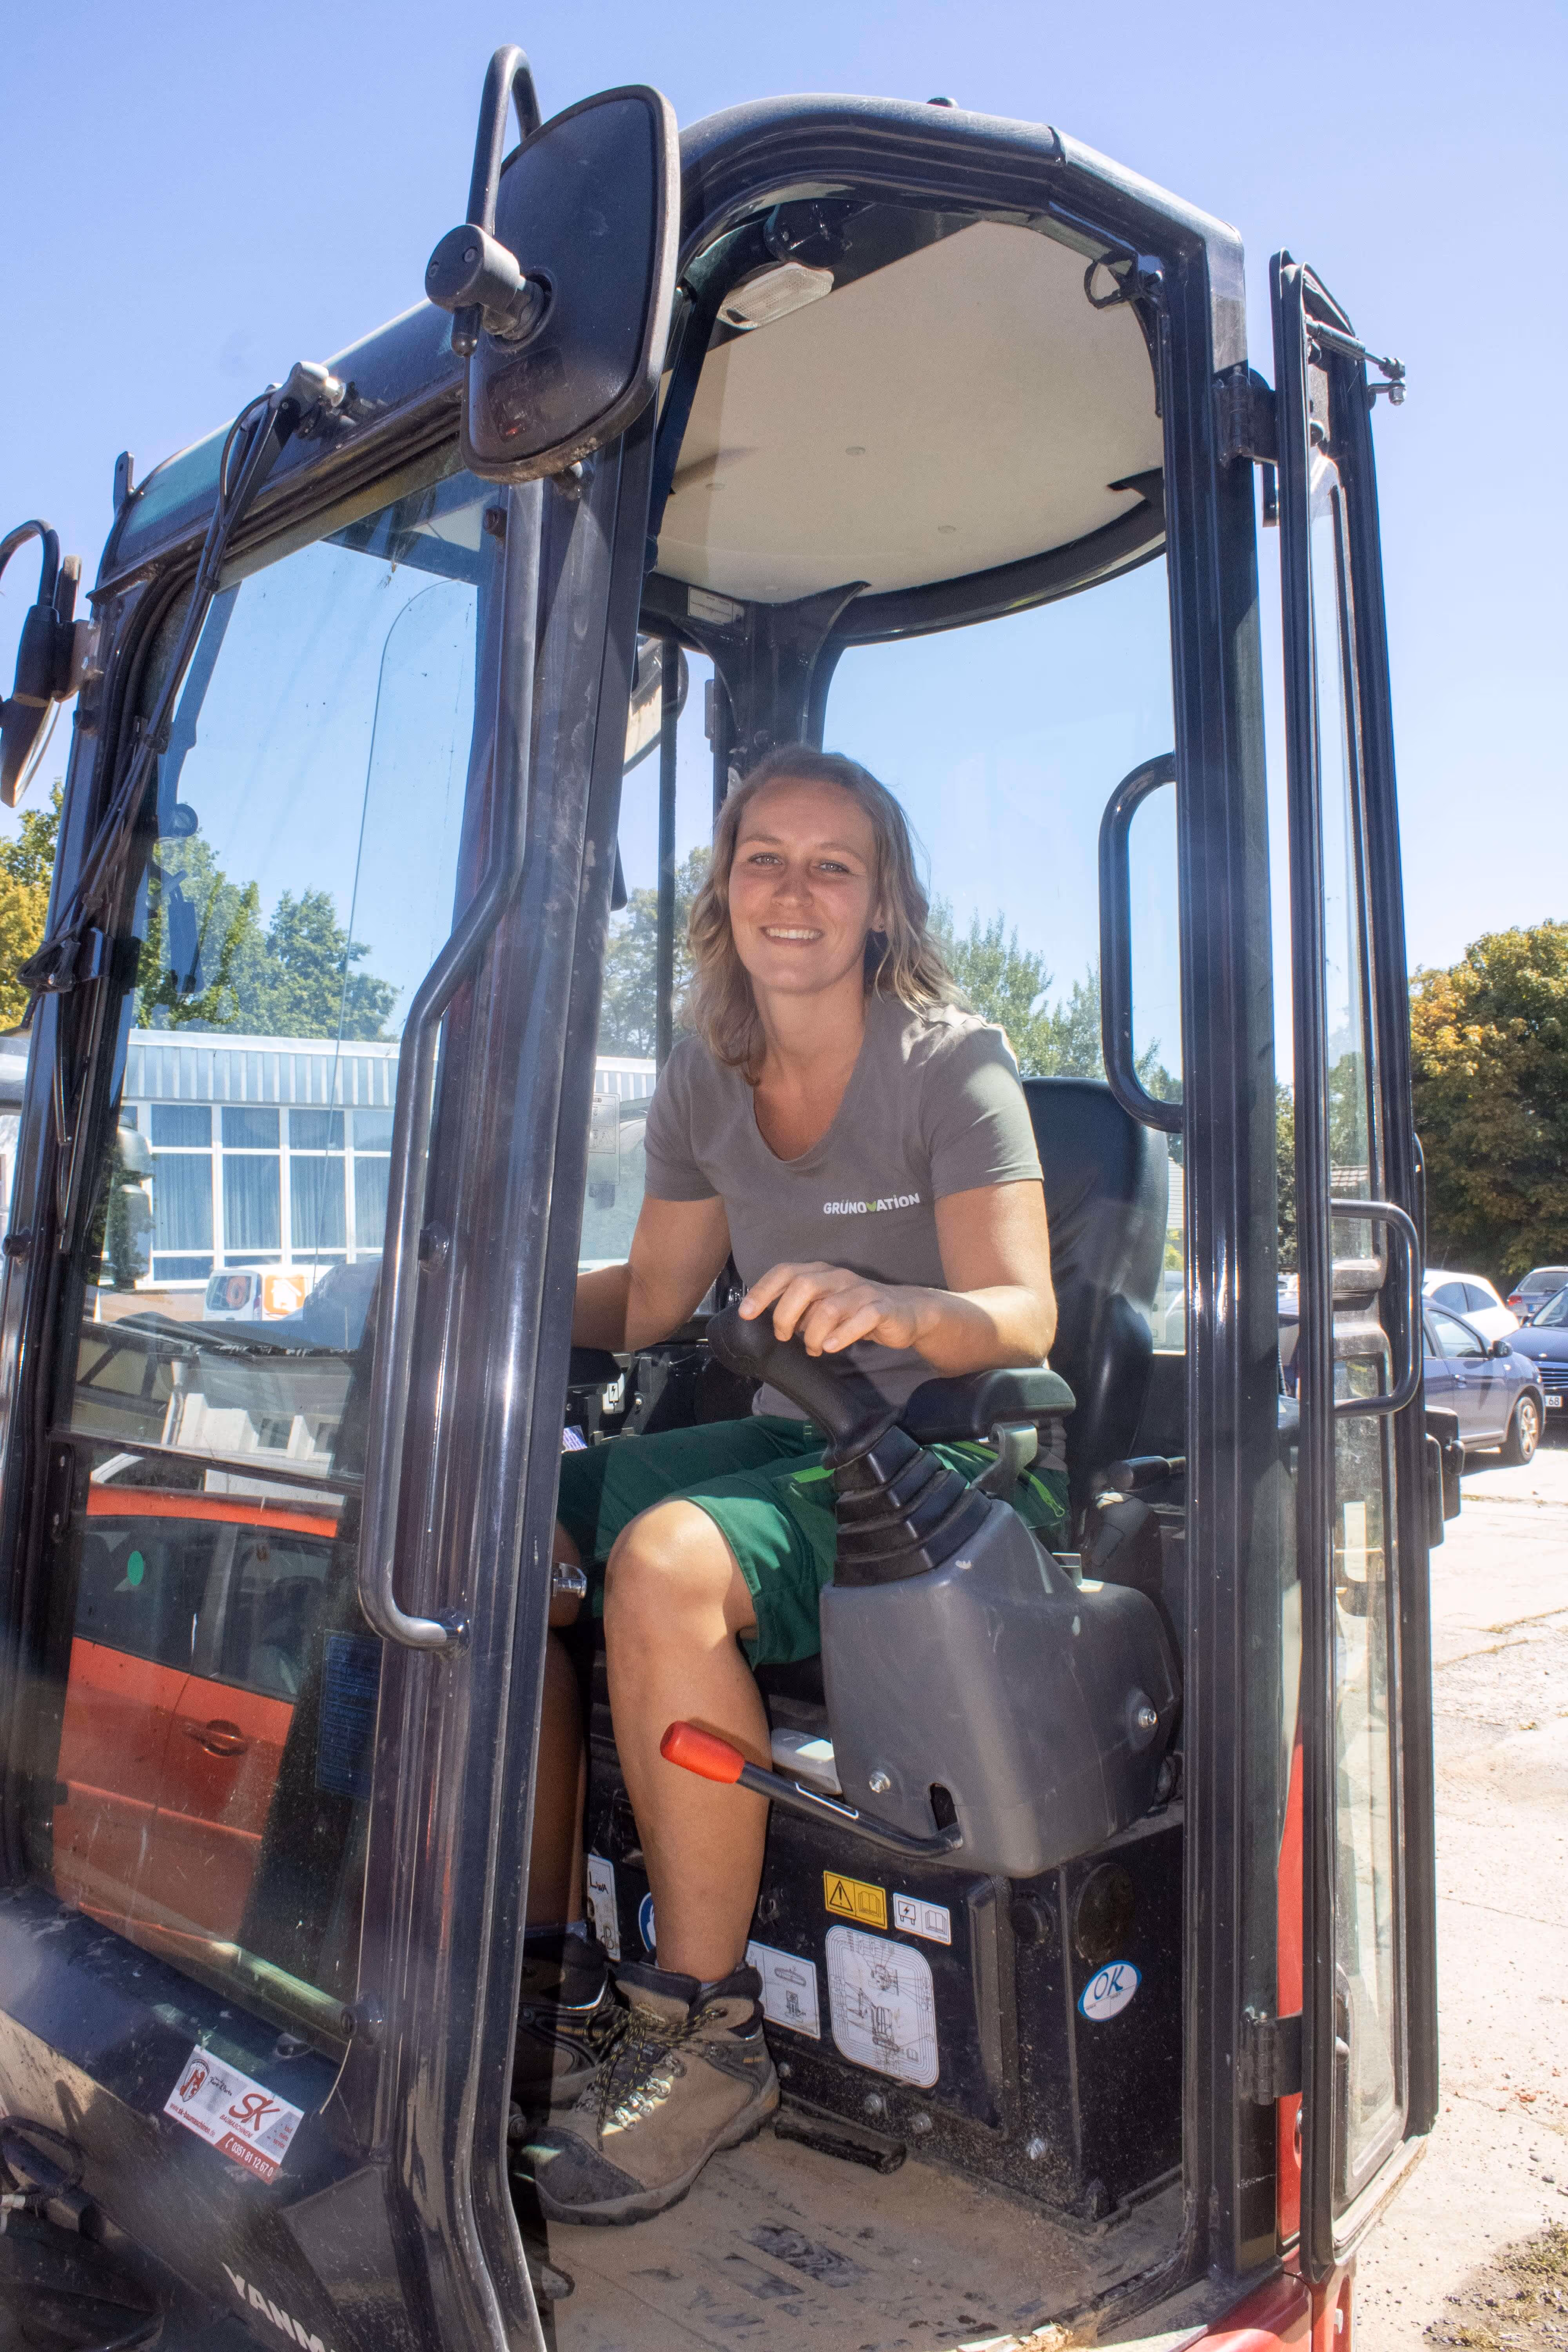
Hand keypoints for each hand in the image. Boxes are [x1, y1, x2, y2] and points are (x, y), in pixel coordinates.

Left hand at [739, 1261, 927, 1357]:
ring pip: (828, 1308)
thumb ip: (800, 1310)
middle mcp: (839, 1277)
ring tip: (815, 1349)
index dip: (763, 1290)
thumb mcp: (824, 1307)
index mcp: (821, 1273)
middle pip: (803, 1286)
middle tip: (785, 1336)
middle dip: (785, 1315)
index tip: (746, 1312)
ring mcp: (861, 1292)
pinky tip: (832, 1347)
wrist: (907, 1312)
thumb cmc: (857, 1312)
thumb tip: (770, 1323)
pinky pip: (860, 1319)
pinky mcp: (881, 1309)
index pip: (785, 1272)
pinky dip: (842, 1335)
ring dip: (813, 1335)